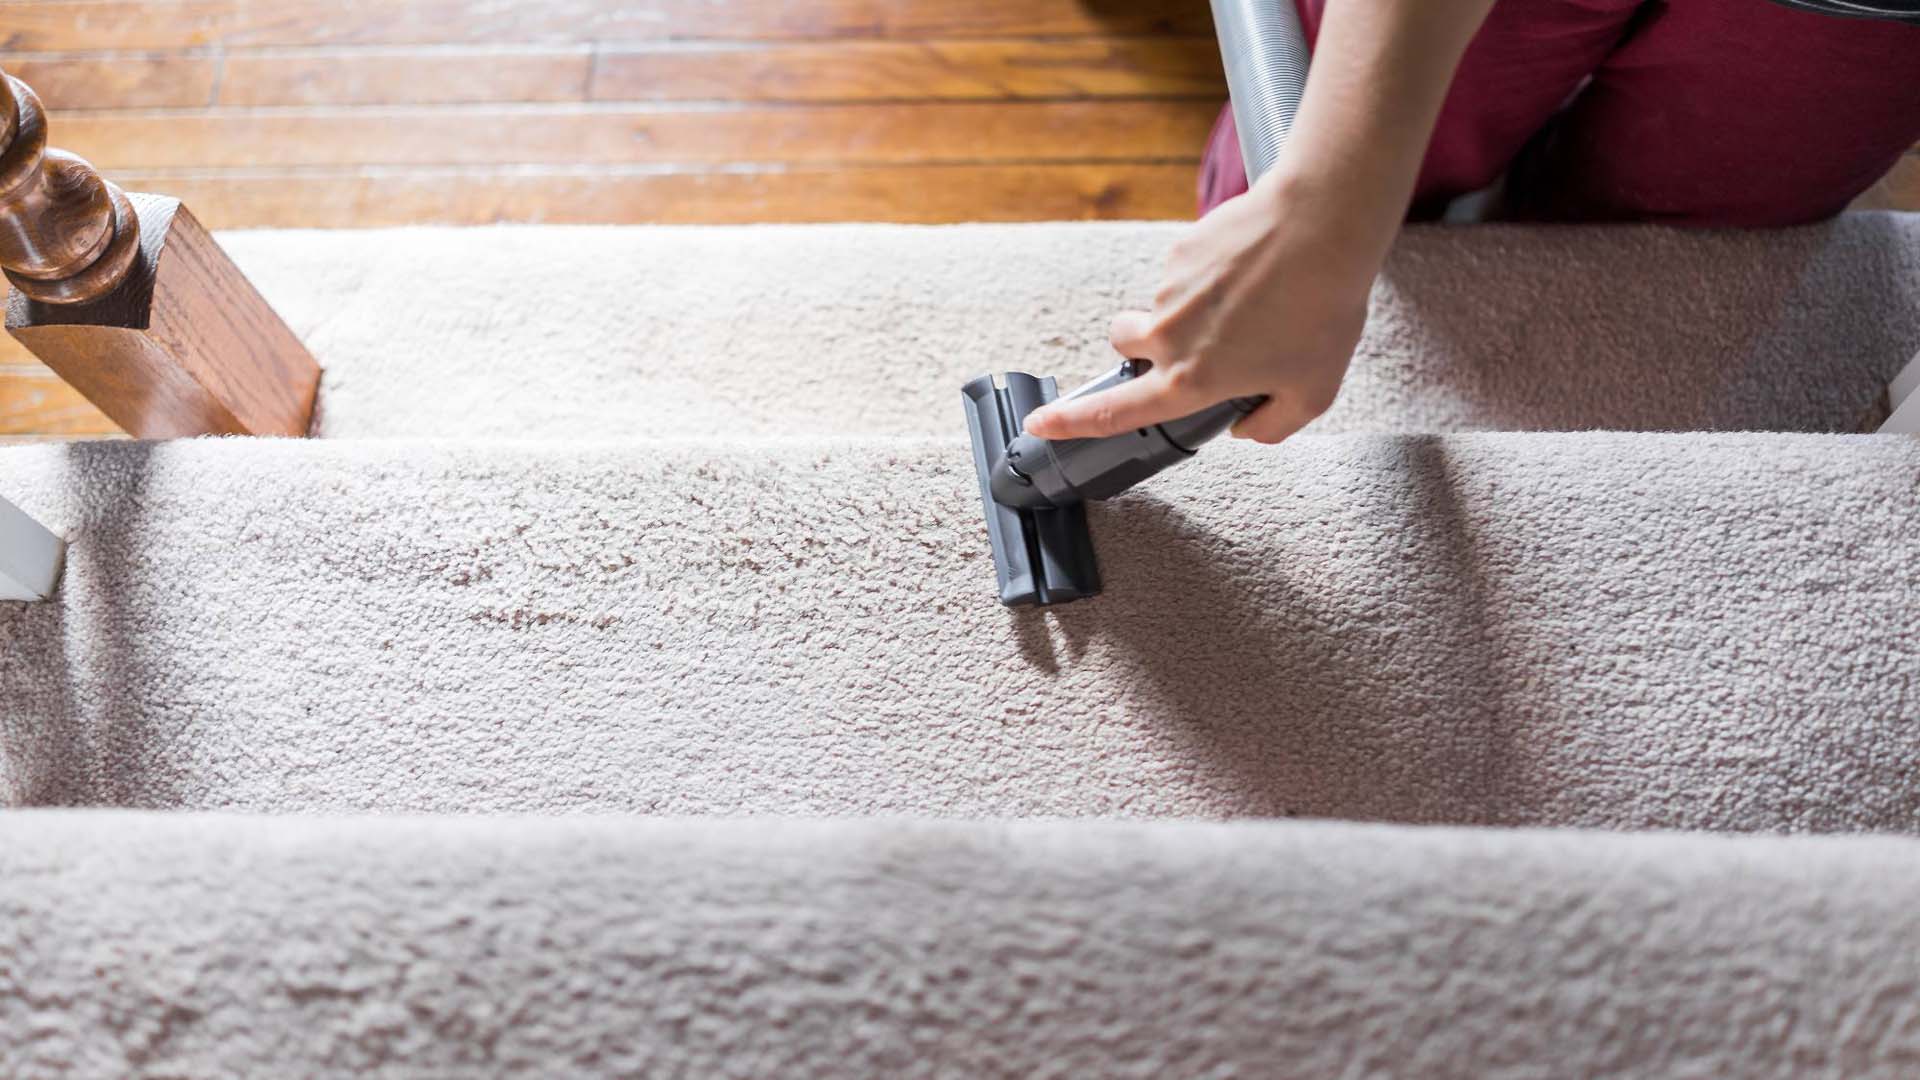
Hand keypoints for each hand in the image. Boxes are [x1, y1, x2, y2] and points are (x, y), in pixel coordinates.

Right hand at [1021, 172, 1375, 444]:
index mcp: (1191, 381)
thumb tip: (1246, 429)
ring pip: (1159, 308)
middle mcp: (1167, 337)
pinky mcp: (1180, 252)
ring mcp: (1168, 291)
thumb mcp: (1312, 391)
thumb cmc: (1322, 309)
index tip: (1040, 424)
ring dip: (1190, 310)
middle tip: (1194, 342)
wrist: (1321, 225)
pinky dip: (1208, 278)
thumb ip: (1273, 426)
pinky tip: (1252, 272)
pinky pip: (1182, 274)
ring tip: (1254, 300)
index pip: (1113, 412)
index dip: (1070, 423)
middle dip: (1142, 347)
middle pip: (1123, 345)